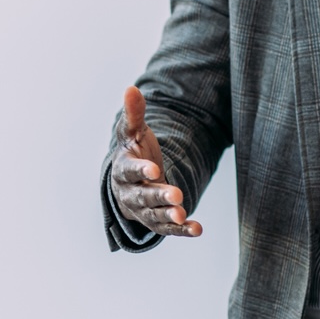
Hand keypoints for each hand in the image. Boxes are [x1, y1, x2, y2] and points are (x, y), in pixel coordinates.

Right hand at [110, 86, 201, 238]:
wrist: (130, 182)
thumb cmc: (134, 152)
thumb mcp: (133, 133)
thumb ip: (134, 114)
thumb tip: (131, 88)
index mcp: (122, 170)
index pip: (129, 171)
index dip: (140, 170)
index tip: (154, 169)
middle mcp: (130, 193)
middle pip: (143, 196)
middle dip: (159, 196)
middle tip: (176, 194)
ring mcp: (143, 210)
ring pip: (155, 215)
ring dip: (169, 215)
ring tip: (183, 214)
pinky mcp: (157, 221)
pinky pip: (169, 229)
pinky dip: (182, 230)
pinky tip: (197, 229)